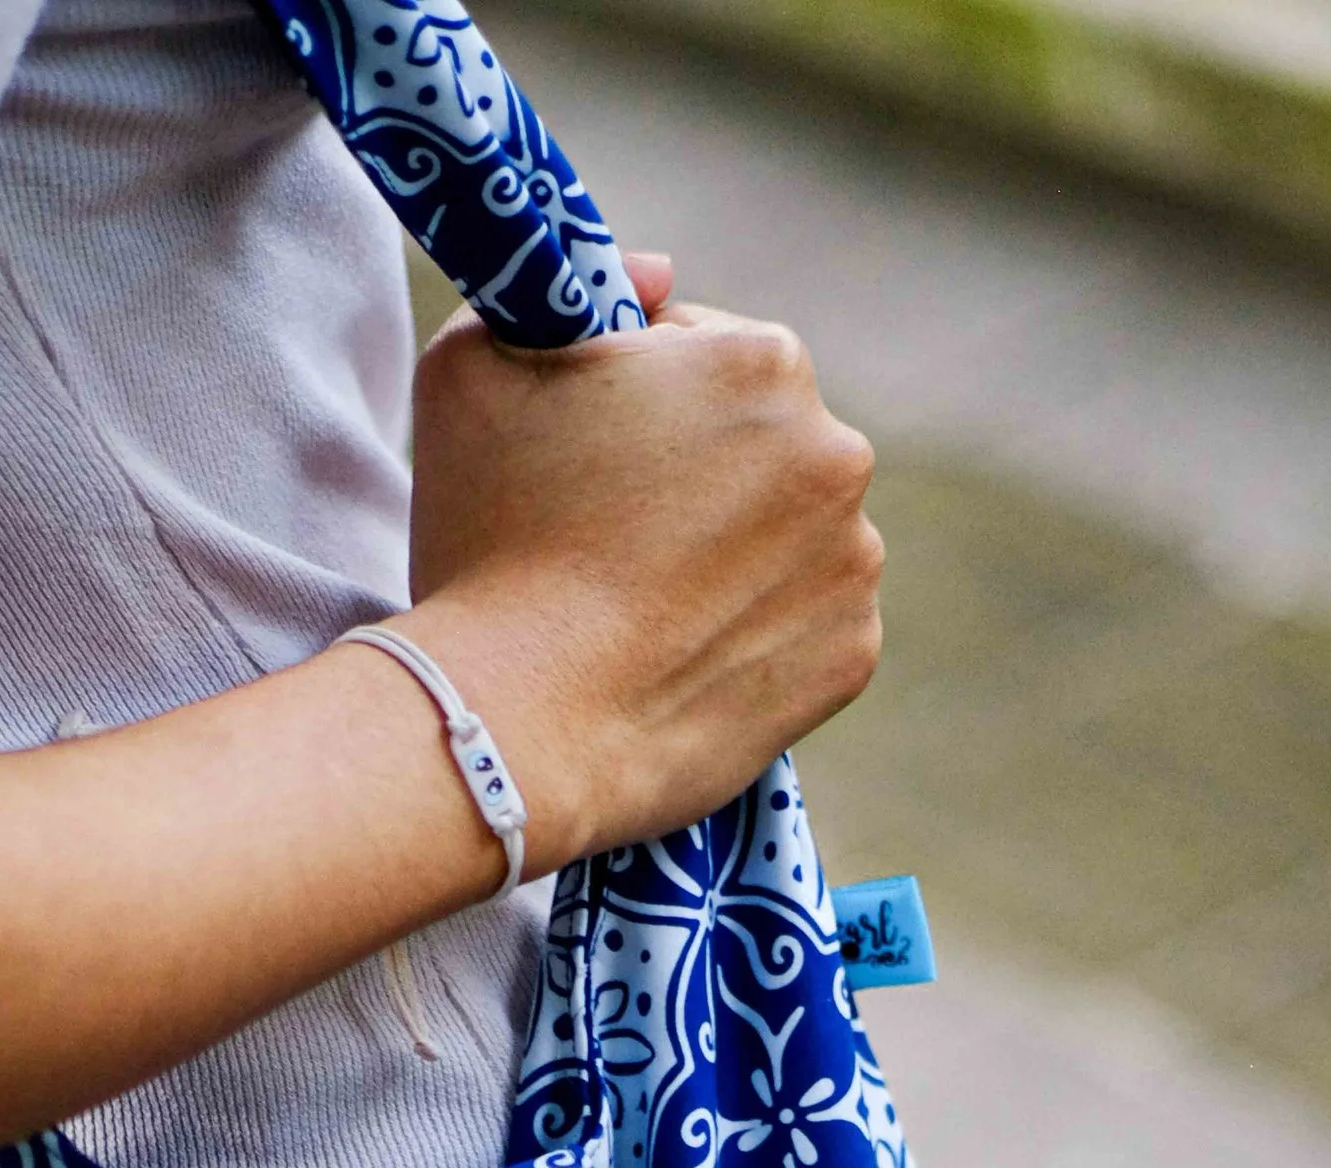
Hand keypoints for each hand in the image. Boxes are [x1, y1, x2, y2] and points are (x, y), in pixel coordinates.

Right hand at [406, 251, 881, 868]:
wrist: (519, 727)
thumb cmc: (486, 539)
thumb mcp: (477, 362)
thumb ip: (560, 284)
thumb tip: (660, 277)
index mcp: (763, 360)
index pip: (704, 352)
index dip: (635, 401)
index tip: (589, 459)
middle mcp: (837, 452)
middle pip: (760, 446)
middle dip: (699, 476)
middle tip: (610, 540)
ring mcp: (853, 563)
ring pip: (791, 535)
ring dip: (736, 553)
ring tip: (644, 606)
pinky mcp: (851, 657)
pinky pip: (808, 626)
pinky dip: (758, 634)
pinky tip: (684, 654)